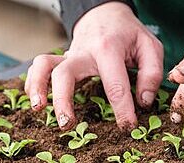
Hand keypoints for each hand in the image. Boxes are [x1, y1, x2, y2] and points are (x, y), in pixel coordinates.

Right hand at [24, 2, 162, 130]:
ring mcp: (68, 56)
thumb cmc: (128, 34)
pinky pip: (38, 68)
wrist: (106, 14)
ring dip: (37, 87)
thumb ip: (151, 74)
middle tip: (67, 124)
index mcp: (108, 49)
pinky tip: (36, 102)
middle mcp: (83, 52)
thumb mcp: (150, 46)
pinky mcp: (60, 60)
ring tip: (38, 109)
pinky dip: (32, 84)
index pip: (114, 84)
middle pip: (65, 73)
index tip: (127, 127)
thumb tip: (143, 102)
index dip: (122, 110)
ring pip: (44, 66)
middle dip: (63, 100)